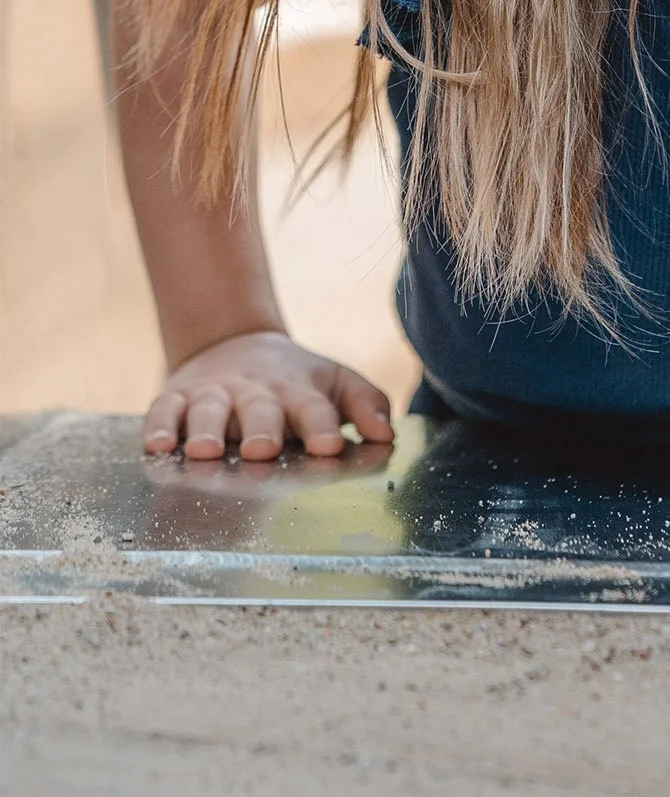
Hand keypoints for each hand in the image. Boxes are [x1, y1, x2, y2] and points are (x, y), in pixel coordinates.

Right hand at [142, 329, 393, 460]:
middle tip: (264, 449)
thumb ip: (365, 405)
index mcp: (297, 390)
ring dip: (206, 429)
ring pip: (207, 409)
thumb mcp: (335, 384)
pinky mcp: (175, 397)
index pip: (314, 407)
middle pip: (259, 409)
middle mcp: (254, 391)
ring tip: (204, 451)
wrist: (235, 344)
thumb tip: (386, 434)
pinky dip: (158, 427)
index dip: (321, 426)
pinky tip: (157, 446)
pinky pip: (162, 411)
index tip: (329, 447)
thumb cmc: (294, 382)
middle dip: (262, 428)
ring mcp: (212, 393)